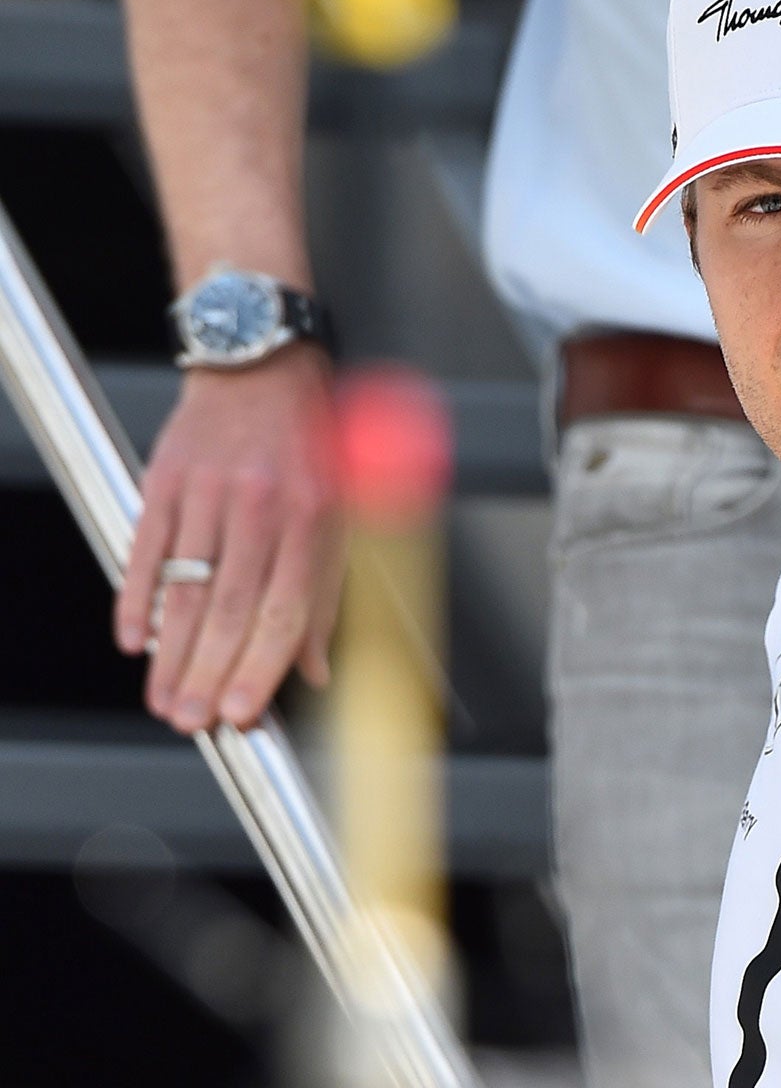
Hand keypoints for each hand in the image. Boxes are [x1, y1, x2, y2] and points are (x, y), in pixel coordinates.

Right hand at [115, 341, 343, 731]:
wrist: (262, 364)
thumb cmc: (309, 448)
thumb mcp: (339, 515)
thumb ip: (325, 595)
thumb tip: (316, 671)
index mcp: (312, 518)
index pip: (284, 610)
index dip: (261, 668)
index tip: (244, 716)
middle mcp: (261, 505)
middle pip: (229, 608)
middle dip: (209, 674)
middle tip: (192, 722)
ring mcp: (209, 492)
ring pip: (185, 588)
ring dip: (171, 653)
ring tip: (164, 699)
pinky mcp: (165, 478)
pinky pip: (145, 548)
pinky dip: (135, 598)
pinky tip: (133, 641)